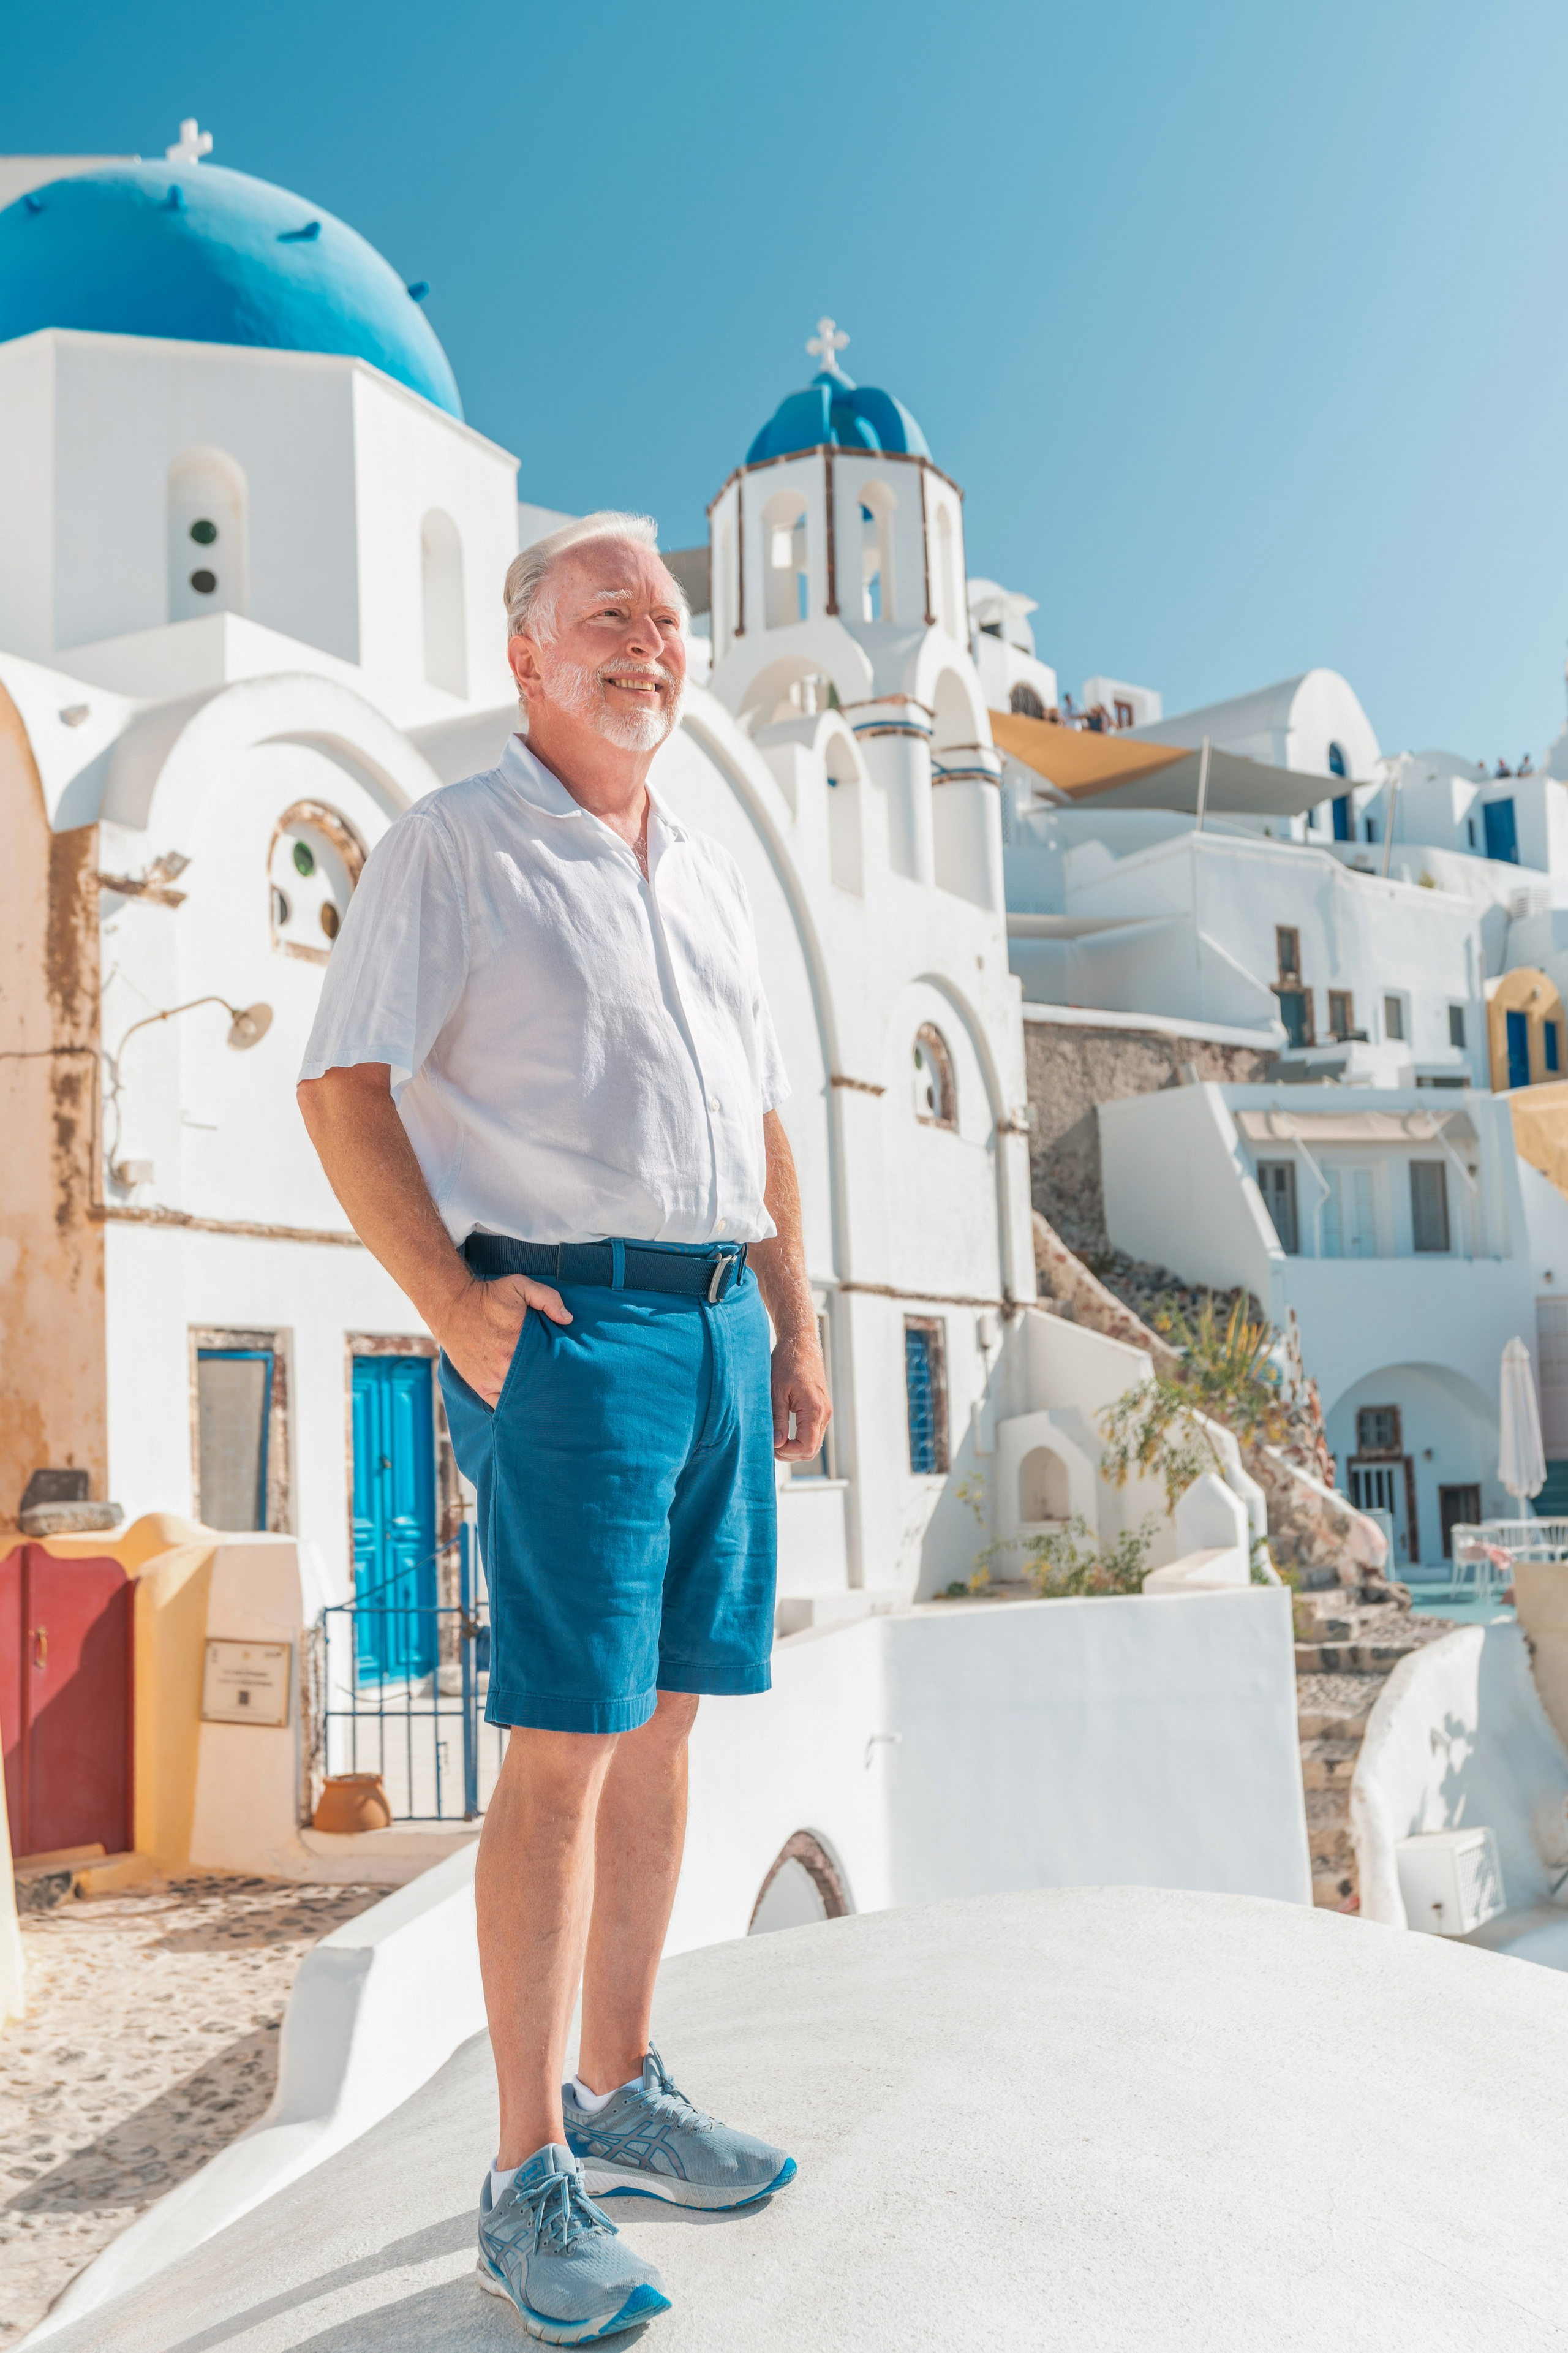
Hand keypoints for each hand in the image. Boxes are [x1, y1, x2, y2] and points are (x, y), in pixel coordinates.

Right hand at [435, 1274, 570, 1405]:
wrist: (451, 1306)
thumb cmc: (488, 1296)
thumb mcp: (519, 1286)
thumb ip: (547, 1298)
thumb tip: (567, 1318)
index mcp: (519, 1345)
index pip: (549, 1366)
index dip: (559, 1369)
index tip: (567, 1368)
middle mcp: (505, 1367)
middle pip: (536, 1385)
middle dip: (549, 1384)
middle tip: (560, 1383)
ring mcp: (491, 1379)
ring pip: (520, 1397)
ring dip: (532, 1396)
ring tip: (545, 1393)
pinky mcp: (480, 1386)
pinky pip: (501, 1405)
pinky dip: (512, 1405)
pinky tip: (523, 1402)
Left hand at [771, 1328, 831, 1460]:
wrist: (800, 1343)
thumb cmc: (786, 1363)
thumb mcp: (776, 1392)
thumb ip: (778, 1419)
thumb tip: (777, 1443)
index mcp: (815, 1410)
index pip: (806, 1447)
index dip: (787, 1452)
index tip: (770, 1444)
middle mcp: (824, 1413)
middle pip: (811, 1450)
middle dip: (789, 1453)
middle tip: (769, 1444)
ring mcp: (825, 1411)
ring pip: (812, 1442)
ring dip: (793, 1446)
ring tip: (773, 1438)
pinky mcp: (821, 1408)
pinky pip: (812, 1432)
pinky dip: (798, 1437)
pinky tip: (782, 1431)